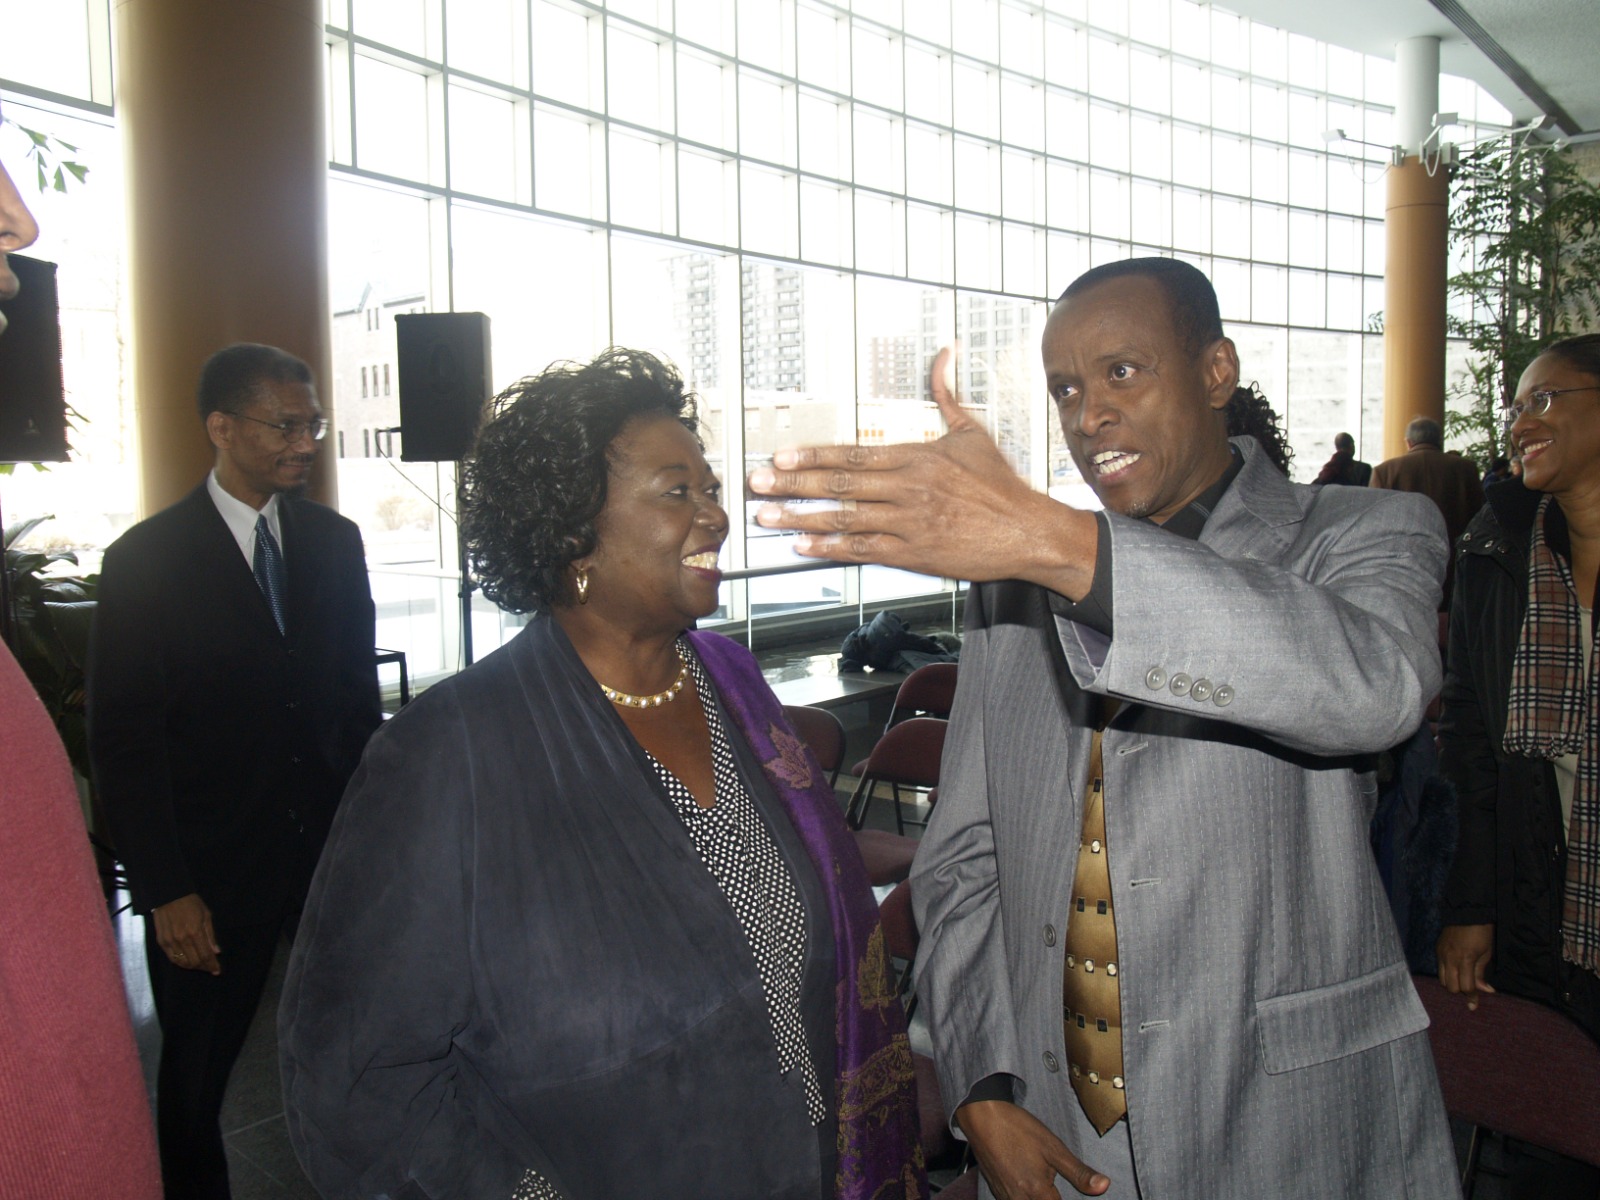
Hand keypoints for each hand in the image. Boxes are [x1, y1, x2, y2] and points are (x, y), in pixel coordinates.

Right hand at [152, 893, 221, 974]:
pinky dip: (181, 963)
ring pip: (182, 963)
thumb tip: (216, 952)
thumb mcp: (206, 915)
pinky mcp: (161, 941)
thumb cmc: (191, 903)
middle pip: (194, 962)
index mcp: (195, 931)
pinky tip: (187, 961)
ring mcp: (170, 941)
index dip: (212, 965)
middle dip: (204, 967)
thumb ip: (210, 935)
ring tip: (200, 965)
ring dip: (193, 967)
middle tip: (210, 967)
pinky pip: (172, 958)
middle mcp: (182, 939)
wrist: (168, 895)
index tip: (217, 970)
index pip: (205, 955)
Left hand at [747, 349, 1098, 596]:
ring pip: (846, 519)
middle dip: (793, 486)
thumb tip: (944, 353)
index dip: (814, 457)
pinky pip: (864, 551)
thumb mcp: (972, 432)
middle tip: (757, 485)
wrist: (1029, 531)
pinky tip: (804, 547)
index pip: (854, 455)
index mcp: (917, 458)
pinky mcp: (915, 555)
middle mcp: (908, 490)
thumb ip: (946, 393)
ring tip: (768, 518)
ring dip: (802, 518)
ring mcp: (909, 524)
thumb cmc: (1000, 486)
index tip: (782, 458)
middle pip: (840, 486)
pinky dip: (831, 549)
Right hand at [955, 1099, 1108, 1197]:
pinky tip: (1025, 1183)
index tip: (1060, 1187)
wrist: (981, 1117)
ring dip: (1037, 1198)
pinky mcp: (995, 1189)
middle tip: (1050, 1182)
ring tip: (1041, 1185)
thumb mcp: (1053, 1147)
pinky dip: (1022, 1197)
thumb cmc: (1018, 1129)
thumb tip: (1104, 1186)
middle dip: (1049, 1198)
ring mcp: (1004, 1196)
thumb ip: (1079, 1172)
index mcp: (1038, 1193)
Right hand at [1436, 923, 1494, 1009]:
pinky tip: (1455, 969)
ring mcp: (1441, 954)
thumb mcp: (1486, 953)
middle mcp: (1449, 958)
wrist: (1467, 912)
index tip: (1475, 1005)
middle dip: (1461, 990)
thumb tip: (1485, 990)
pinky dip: (1446, 973)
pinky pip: (1439, 969)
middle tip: (1470, 988)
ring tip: (1461, 979)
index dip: (1472, 997)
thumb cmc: (1482, 933)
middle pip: (1451, 987)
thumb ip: (1481, 973)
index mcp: (1465, 959)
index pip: (1466, 987)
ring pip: (1442, 980)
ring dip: (1452, 983)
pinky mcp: (1437, 950)